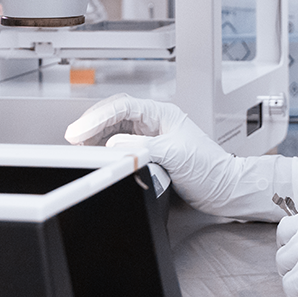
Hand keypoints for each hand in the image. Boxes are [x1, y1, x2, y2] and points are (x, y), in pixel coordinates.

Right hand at [65, 93, 297, 221]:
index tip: (79, 130)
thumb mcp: (175, 155)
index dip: (98, 117)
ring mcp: (151, 136)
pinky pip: (121, 144)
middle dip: (92, 123)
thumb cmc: (210, 169)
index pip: (123, 107)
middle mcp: (154, 121)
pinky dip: (105, 148)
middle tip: (72, 136)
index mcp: (161, 113)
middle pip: (115, 114)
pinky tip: (97, 154)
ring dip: (96, 135)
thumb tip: (114, 144)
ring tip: (79, 145)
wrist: (224, 189)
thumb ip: (143, 147)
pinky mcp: (150, 152)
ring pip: (115, 128)